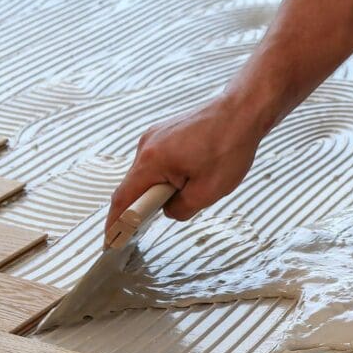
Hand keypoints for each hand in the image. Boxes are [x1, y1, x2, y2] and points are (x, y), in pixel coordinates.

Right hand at [105, 95, 263, 238]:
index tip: (110, 240)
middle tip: (159, 220)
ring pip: (148, 174)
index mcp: (152, 160)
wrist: (241, 112)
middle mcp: (147, 145)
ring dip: (160, 189)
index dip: (115, 223)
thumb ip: (180, 209)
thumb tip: (168, 210)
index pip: (124, 199)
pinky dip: (166, 176)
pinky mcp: (164, 133)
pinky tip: (189, 178)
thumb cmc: (228, 146)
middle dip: (143, 206)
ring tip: (191, 190)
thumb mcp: (207, 192)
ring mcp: (154, 136)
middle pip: (134, 186)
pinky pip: (157, 162)